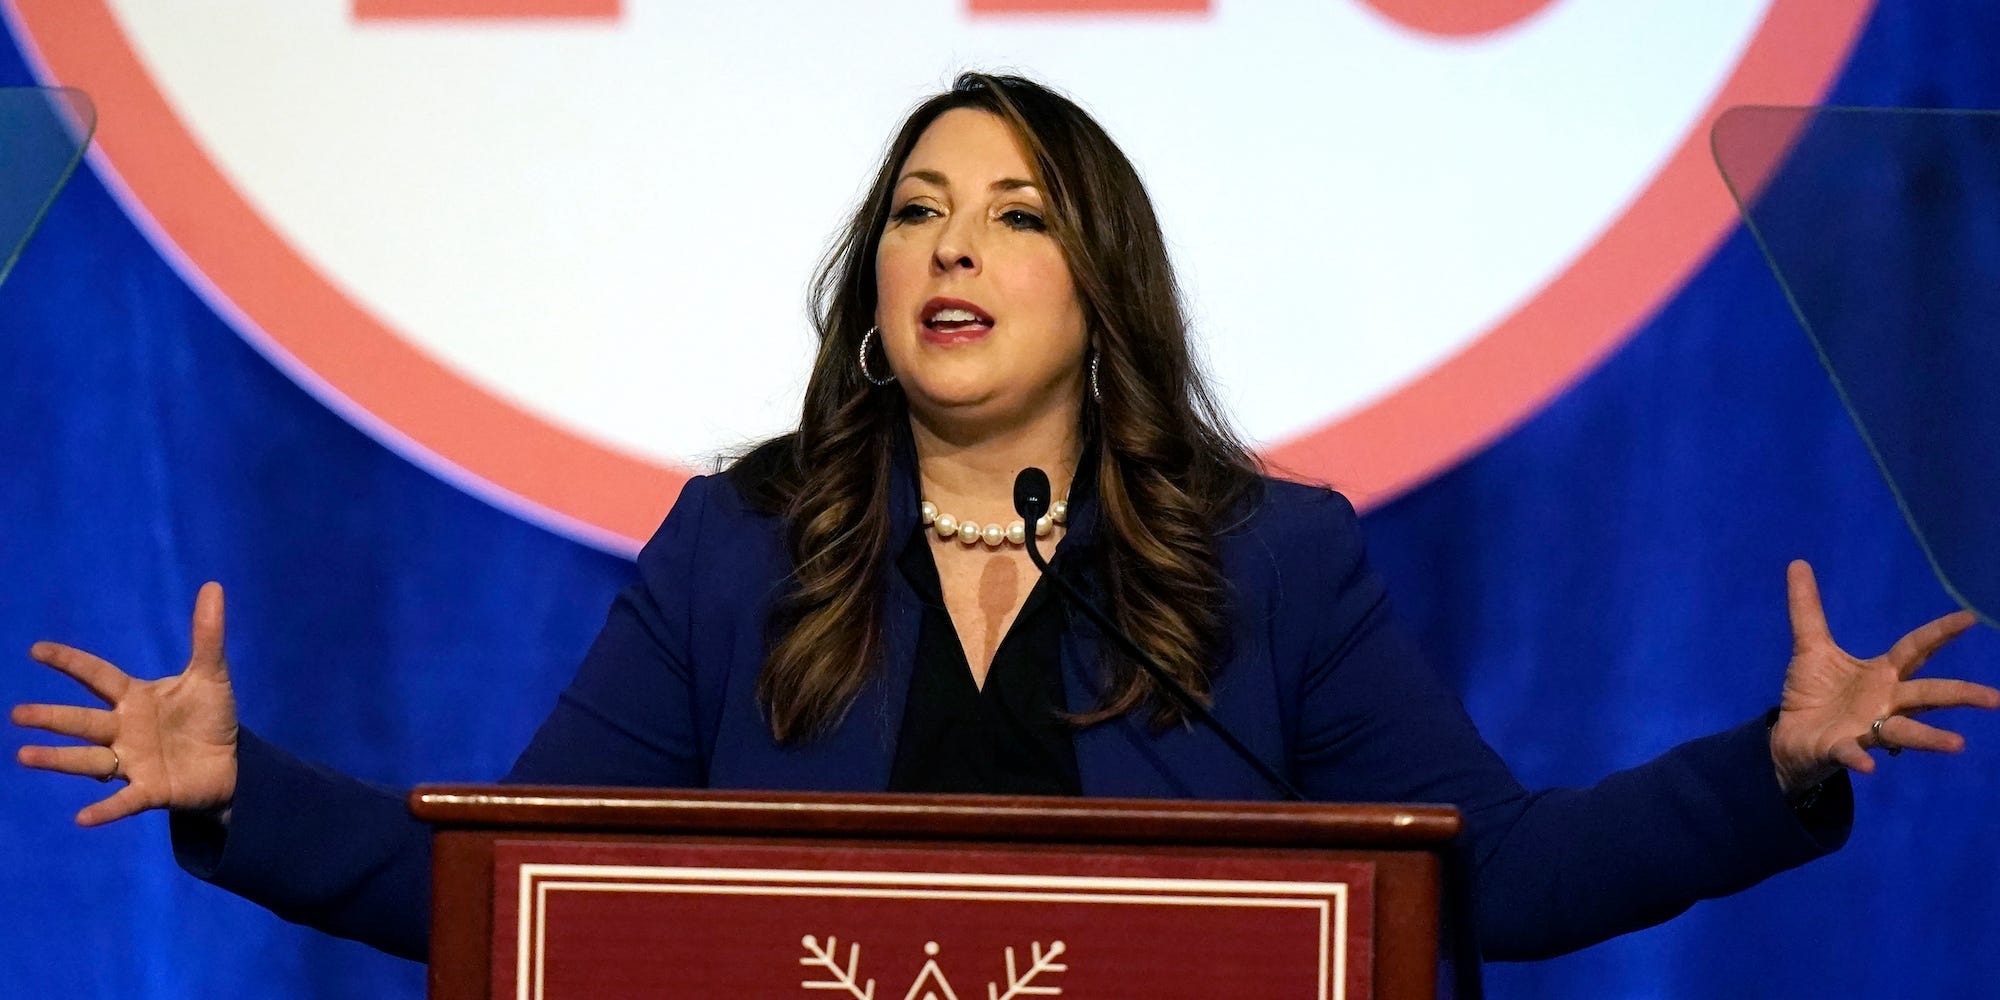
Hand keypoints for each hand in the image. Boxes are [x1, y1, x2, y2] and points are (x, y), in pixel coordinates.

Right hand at [13, 582, 239, 825]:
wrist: (232, 763)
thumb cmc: (209, 718)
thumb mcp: (211, 675)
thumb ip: (208, 635)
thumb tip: (213, 586)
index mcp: (135, 699)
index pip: (97, 676)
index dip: (70, 662)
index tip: (36, 650)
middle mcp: (125, 730)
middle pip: (84, 721)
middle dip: (52, 718)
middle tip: (17, 713)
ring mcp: (134, 762)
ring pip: (89, 760)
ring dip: (58, 759)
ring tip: (22, 755)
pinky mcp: (151, 790)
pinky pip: (124, 801)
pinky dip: (105, 809)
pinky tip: (82, 818)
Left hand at [1770, 560, 1998, 797]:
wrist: (1791, 736)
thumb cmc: (1814, 693)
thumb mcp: (1809, 646)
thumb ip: (1807, 609)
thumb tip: (1797, 563)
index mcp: (1882, 675)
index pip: (1915, 649)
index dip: (1939, 633)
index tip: (1969, 618)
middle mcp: (1885, 703)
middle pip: (1926, 695)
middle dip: (1959, 694)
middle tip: (1996, 698)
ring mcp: (1868, 729)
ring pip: (1905, 733)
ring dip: (1930, 738)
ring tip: (1958, 744)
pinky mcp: (1842, 750)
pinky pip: (1853, 755)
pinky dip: (1859, 760)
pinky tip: (1868, 767)